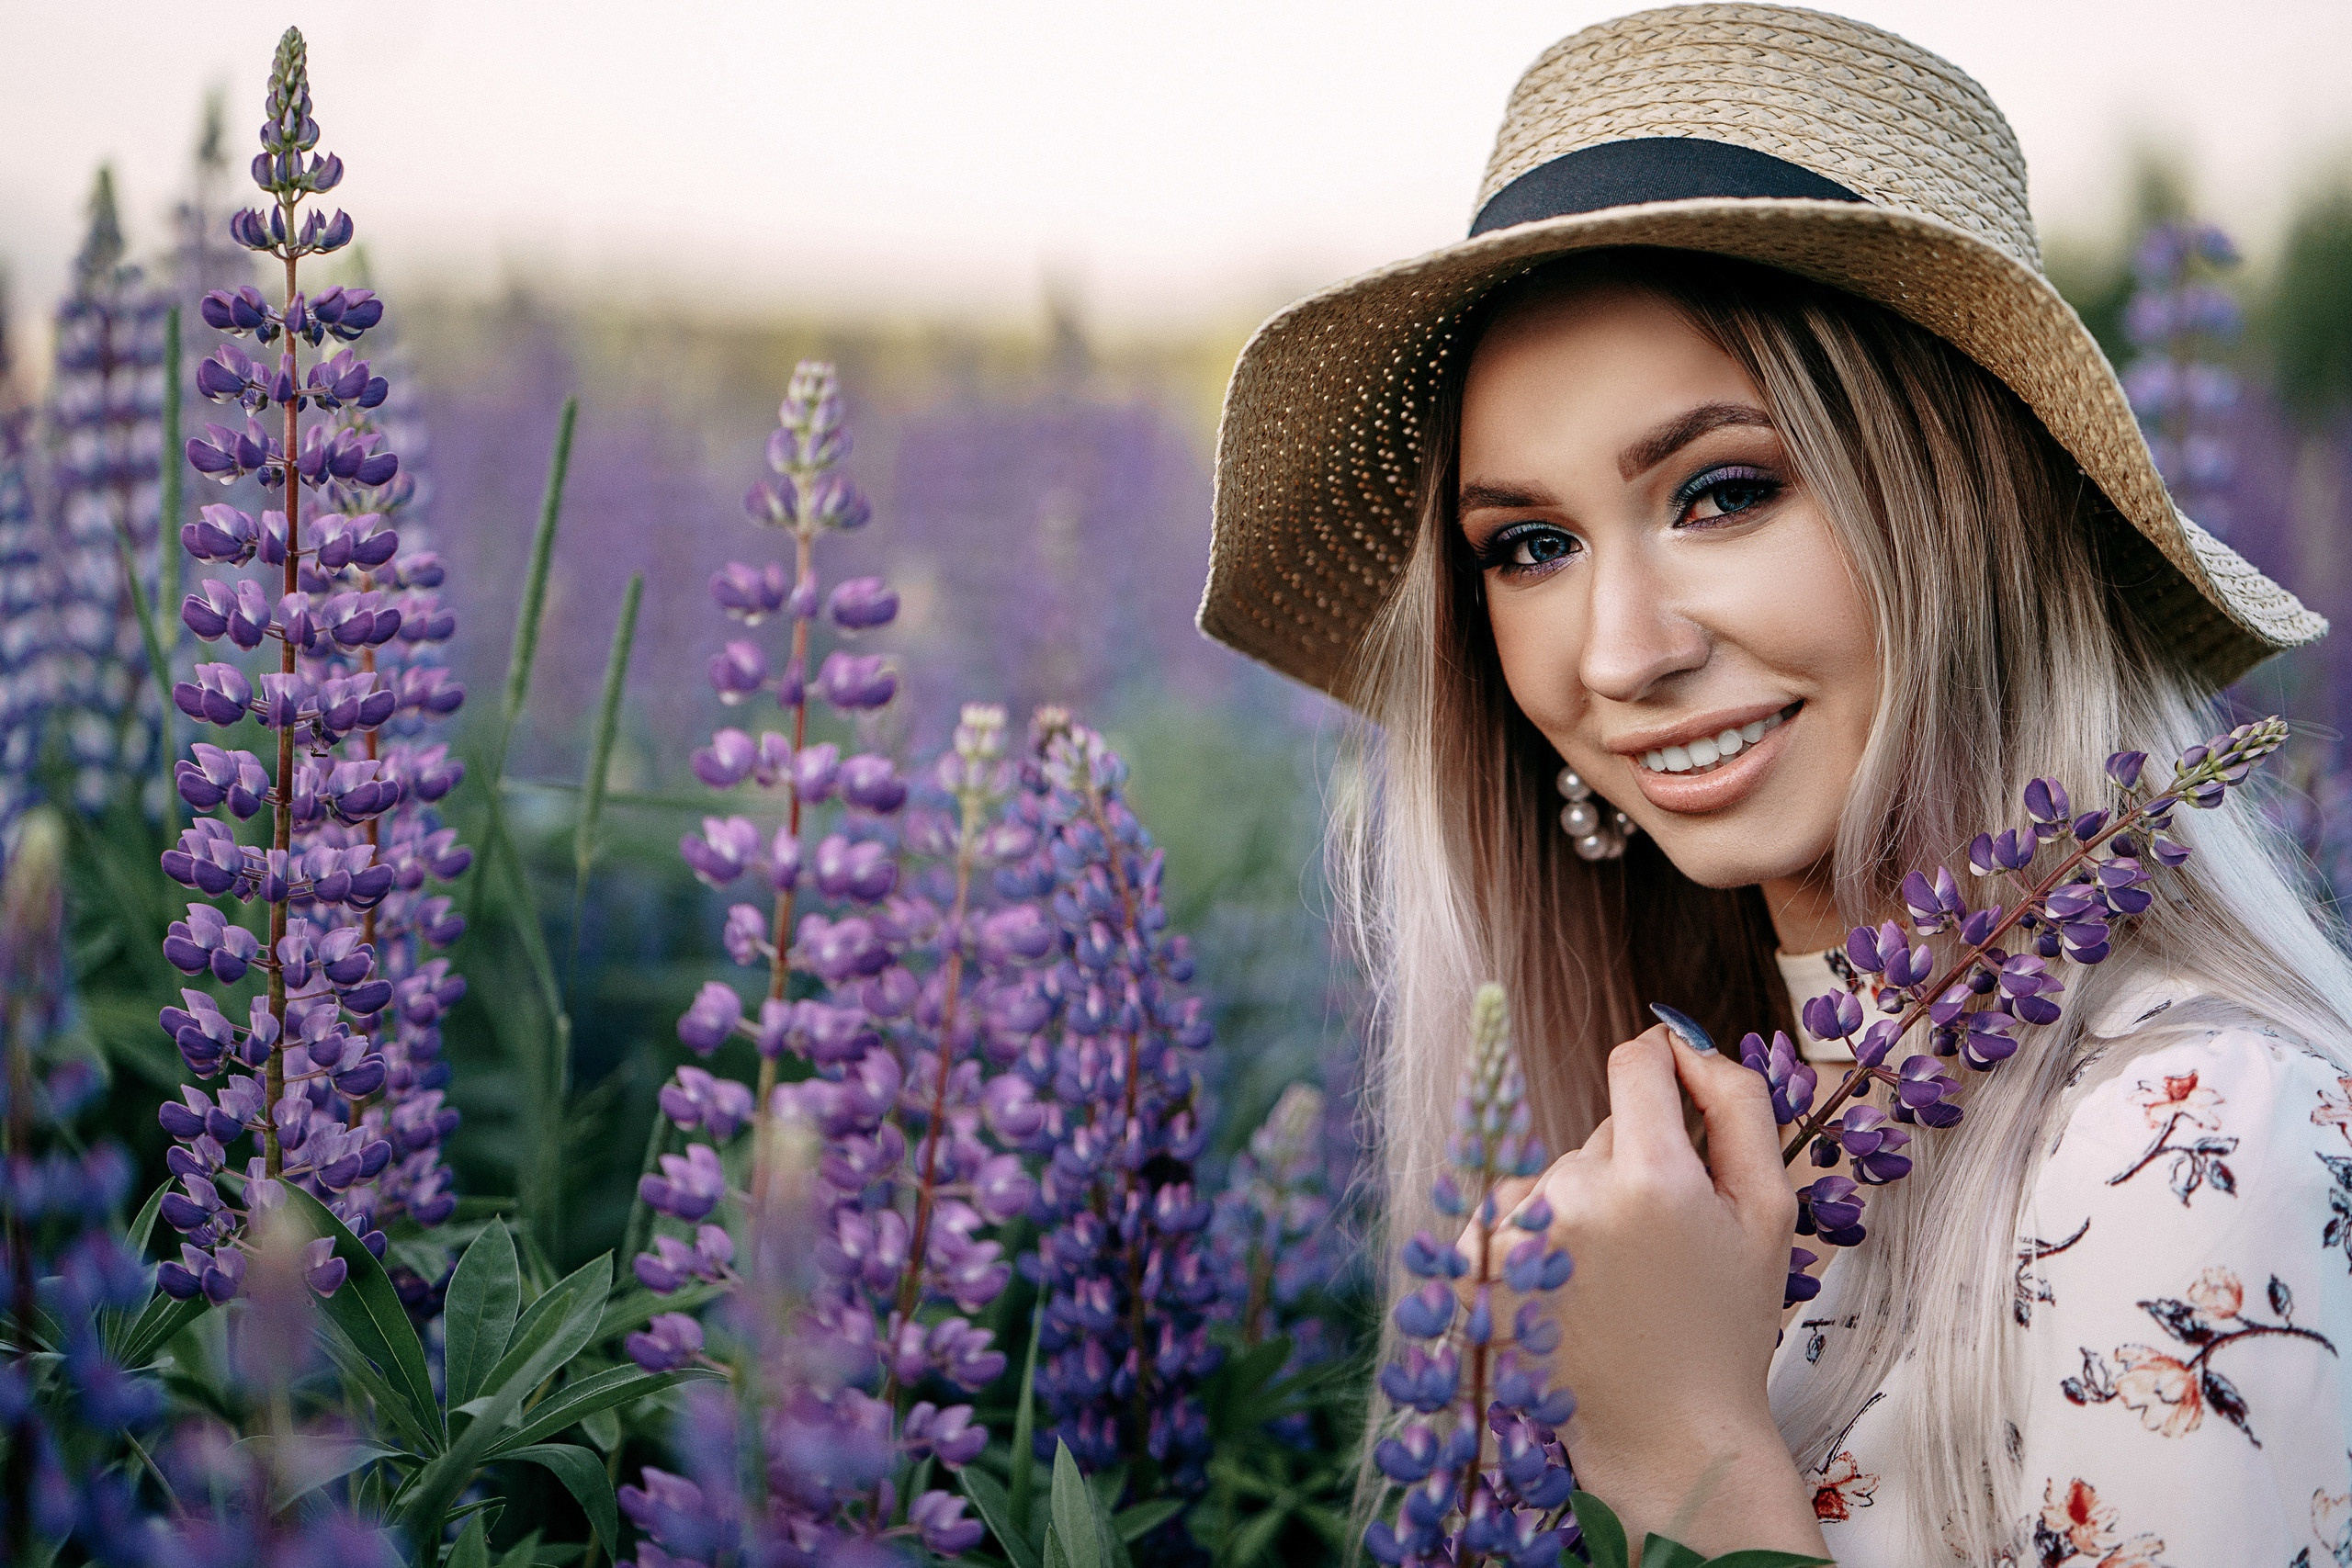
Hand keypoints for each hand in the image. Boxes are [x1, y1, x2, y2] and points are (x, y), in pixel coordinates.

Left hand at [1504, 1024, 1823, 1554]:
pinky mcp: (1476, 1267)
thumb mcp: (1766, 1212)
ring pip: (1556, 1173)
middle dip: (1635, 1168)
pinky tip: (1570, 1291)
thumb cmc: (1725, 1325)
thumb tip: (1685, 1037)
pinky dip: (1537, 1238)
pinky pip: (1510, 1213)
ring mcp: (1516, 1234)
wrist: (1666, 1434)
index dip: (1664, 1065)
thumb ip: (1738, 1106)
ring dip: (1583, 1206)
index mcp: (1651, 1177)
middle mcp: (1572, 1196)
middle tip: (1665, 1249)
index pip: (1636, 1062)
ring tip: (1617, 1281)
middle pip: (1601, 1131)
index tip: (1675, 1087)